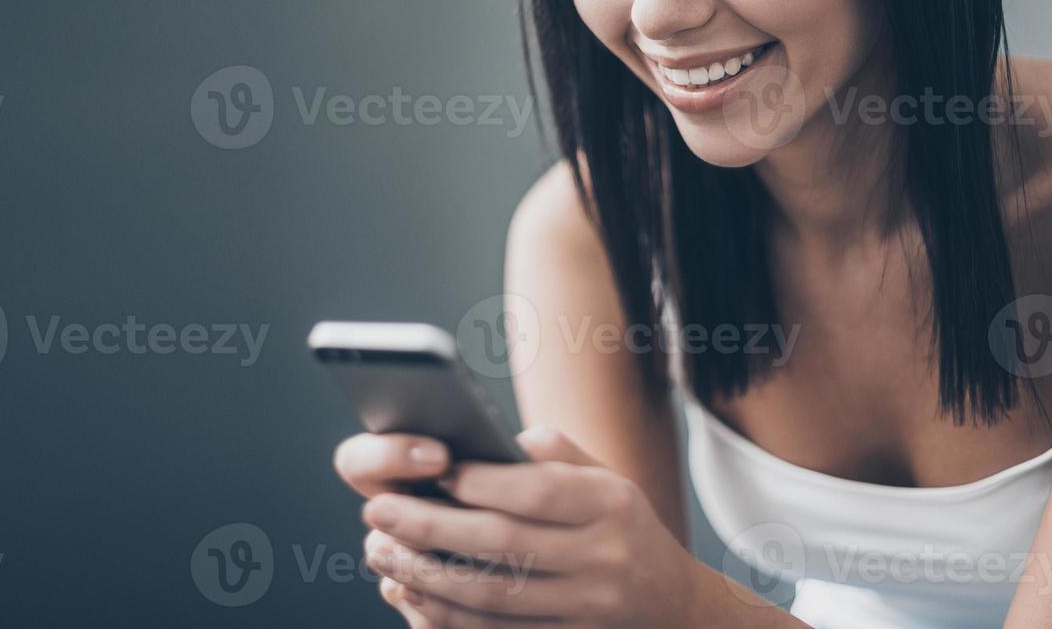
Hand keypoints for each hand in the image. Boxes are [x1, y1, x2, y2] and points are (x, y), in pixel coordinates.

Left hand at [356, 426, 698, 627]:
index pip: (533, 491)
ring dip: (426, 576)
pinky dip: (446, 616)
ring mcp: (586, 608)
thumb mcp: (602, 476)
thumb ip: (548, 453)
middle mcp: (602, 556)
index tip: (430, 471)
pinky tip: (410, 593)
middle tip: (379, 511)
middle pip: (502, 544)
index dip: (477, 483)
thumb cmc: (619, 523)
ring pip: (491, 596)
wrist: (672, 604)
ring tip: (382, 552)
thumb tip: (479, 440)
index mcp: (609, 502)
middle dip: (430, 527)